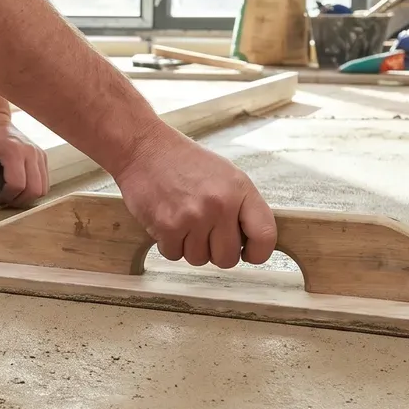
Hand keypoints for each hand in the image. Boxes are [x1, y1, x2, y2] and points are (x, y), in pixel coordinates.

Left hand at [0, 113, 49, 205]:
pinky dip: (35, 189)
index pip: (17, 184)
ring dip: (29, 197)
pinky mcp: (43, 157)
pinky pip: (45, 181)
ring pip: (42, 188)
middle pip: (34, 189)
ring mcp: (39, 154)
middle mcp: (30, 152)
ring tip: (14, 195)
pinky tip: (22, 188)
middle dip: (20, 200)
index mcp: (13, 150)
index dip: (8, 197)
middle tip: (7, 200)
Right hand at [112, 130, 276, 268]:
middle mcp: (220, 205)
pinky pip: (174, 255)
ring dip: (190, 247)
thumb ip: (241, 206)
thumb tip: (250, 242)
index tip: (249, 254)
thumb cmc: (184, 162)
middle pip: (227, 258)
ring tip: (183, 220)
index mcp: (240, 190)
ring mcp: (193, 217)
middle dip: (216, 251)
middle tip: (205, 233)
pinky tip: (167, 220)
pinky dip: (169, 244)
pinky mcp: (167, 227)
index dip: (258, 253)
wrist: (144, 149)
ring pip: (199, 259)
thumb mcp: (225, 175)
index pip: (265, 235)